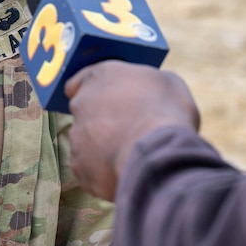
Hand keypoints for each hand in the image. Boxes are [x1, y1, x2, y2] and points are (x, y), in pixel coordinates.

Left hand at [65, 61, 199, 200]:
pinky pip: (90, 167)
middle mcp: (81, 103)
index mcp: (100, 76)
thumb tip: (146, 91)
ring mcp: (77, 135)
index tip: (106, 101)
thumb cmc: (166, 113)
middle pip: (84, 111)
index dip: (94, 92)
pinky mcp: (80, 166)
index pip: (80, 80)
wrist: (158, 155)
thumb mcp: (168, 84)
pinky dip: (103, 169)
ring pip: (86, 141)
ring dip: (102, 145)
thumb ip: (146, 83)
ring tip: (132, 153)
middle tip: (126, 129)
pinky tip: (126, 169)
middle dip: (100, 119)